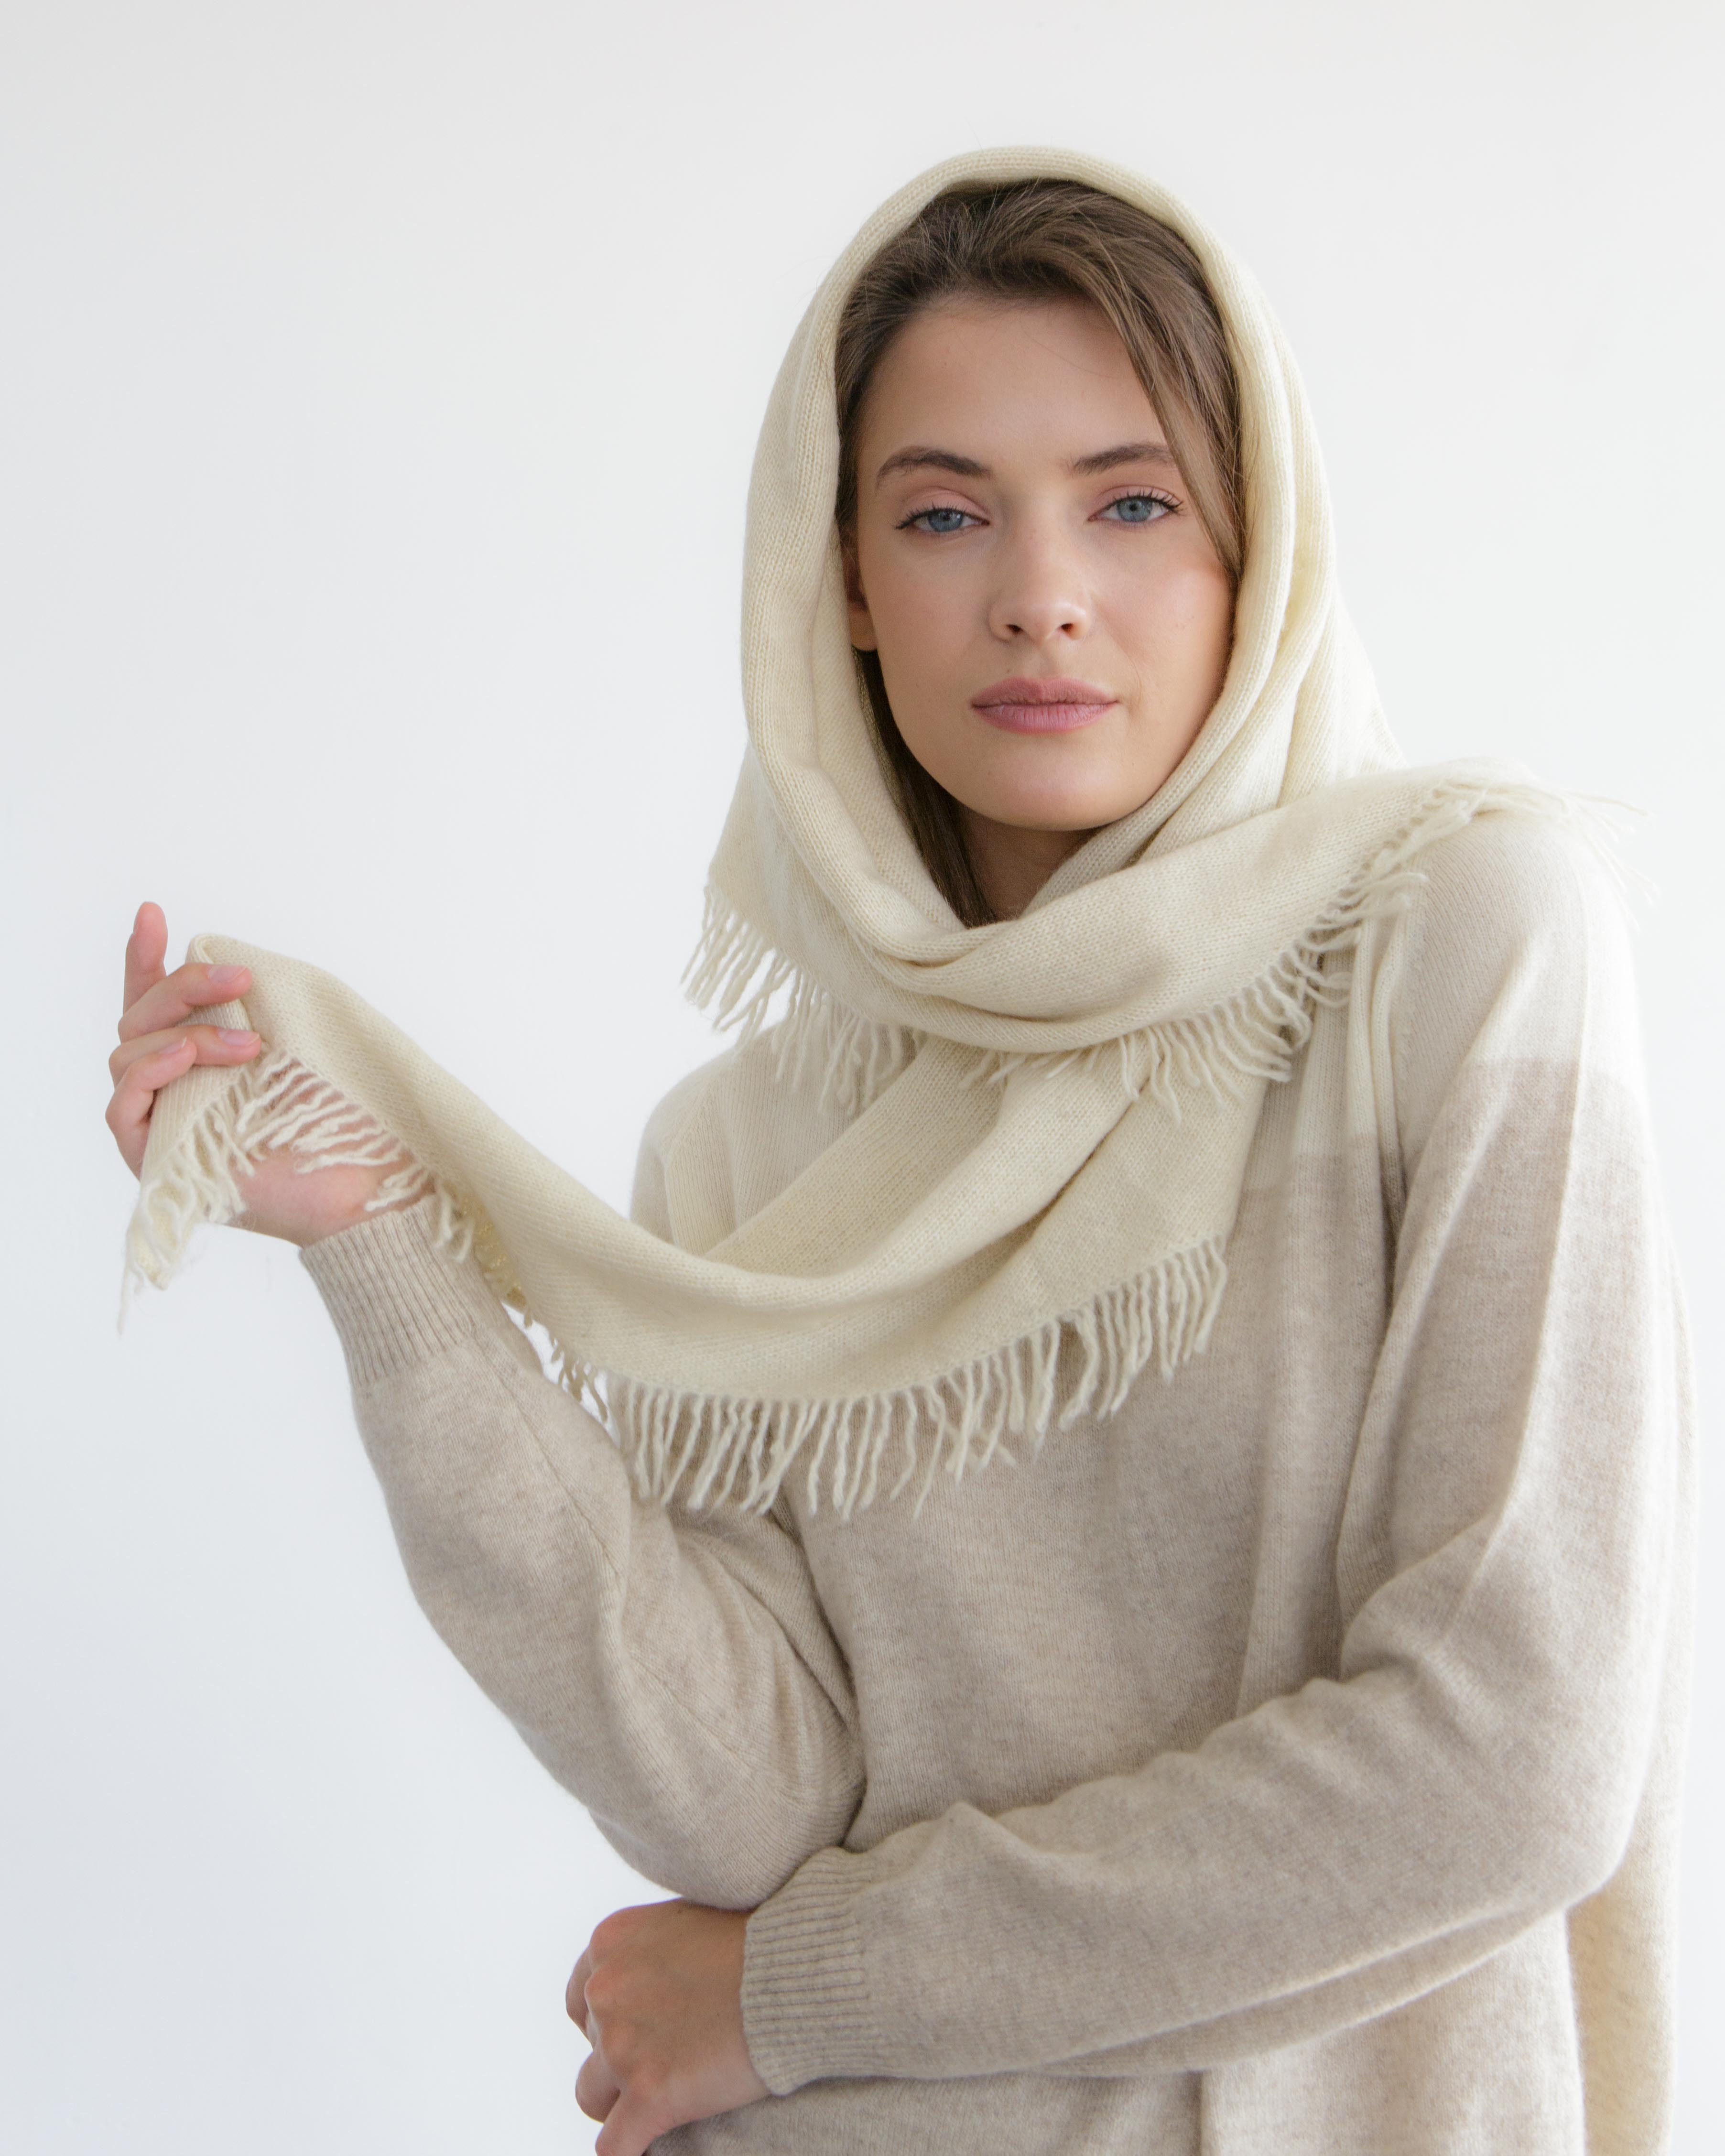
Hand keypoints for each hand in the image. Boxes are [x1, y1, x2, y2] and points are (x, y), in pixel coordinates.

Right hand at [108, 901, 412, 1246]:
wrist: (364, 1185)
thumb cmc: (346, 1115)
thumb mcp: (304, 1038)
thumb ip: (259, 1003)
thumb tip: (229, 957)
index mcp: (205, 1057)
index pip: (158, 1002)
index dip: (146, 957)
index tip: (150, 911)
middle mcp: (175, 1088)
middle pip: (142, 1019)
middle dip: (185, 985)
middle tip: (241, 976)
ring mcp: (162, 1122)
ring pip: (129, 1052)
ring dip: (185, 1031)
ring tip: (247, 1044)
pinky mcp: (155, 1158)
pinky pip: (122, 1104)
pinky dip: (150, 1070)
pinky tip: (186, 1055)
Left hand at [567, 1900, 767, 2155]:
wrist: (796, 1972)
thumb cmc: (756, 1941)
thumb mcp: (686, 1922)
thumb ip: (652, 1951)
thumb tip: (647, 1982)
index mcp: (611, 1943)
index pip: (581, 2000)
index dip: (610, 2021)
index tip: (645, 2029)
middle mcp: (605, 1991)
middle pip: (592, 2047)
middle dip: (623, 2057)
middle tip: (670, 2057)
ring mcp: (622, 2045)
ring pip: (591, 2097)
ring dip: (621, 2102)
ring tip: (661, 2099)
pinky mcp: (648, 2095)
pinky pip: (614, 2146)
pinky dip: (629, 2149)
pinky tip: (647, 2144)